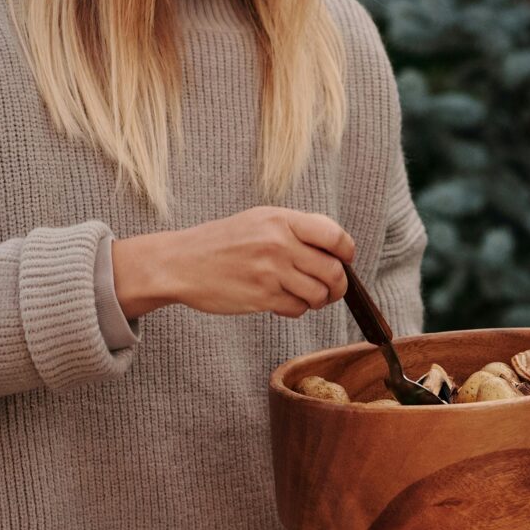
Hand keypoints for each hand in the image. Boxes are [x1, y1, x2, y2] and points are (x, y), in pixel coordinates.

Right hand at [112, 209, 355, 319]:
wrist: (182, 263)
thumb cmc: (222, 242)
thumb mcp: (259, 220)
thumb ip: (295, 229)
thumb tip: (336, 248)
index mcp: (281, 220)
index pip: (335, 236)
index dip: (347, 252)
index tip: (345, 260)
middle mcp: (279, 243)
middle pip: (333, 271)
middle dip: (338, 285)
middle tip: (331, 289)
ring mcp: (271, 271)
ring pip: (319, 294)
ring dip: (318, 300)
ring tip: (305, 296)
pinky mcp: (262, 297)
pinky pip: (297, 309)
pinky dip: (296, 310)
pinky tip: (283, 302)